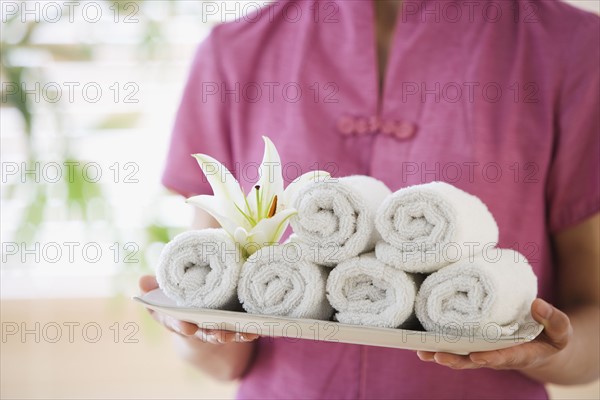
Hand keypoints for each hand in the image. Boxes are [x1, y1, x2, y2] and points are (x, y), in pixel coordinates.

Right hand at [139, 275, 259, 344]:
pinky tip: (258, 328)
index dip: (181, 325)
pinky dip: (248, 332)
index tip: (187, 326)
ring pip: (224, 334)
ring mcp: (213, 327)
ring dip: (234, 335)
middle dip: (212, 334)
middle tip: (219, 334)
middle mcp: (195, 326)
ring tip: (244, 333)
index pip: (176, 323)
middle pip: (203, 333)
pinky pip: (239, 330)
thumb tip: (141, 281)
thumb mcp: (164, 290)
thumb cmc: (178, 296)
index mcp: (176, 318)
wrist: (194, 308)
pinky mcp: (229, 324)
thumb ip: (155, 286)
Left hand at [416, 298, 572, 370]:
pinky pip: (457, 346)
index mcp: (520, 354)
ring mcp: (486, 350)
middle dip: (456, 360)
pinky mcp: (477, 343)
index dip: (491, 357)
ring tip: (422, 352)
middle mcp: (499, 355)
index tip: (478, 357)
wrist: (544, 345)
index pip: (504, 357)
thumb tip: (537, 304)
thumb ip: (554, 319)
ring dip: (442, 354)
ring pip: (462, 356)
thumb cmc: (552, 337)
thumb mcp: (561, 330)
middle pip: (475, 361)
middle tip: (438, 357)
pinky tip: (421, 343)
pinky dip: (440, 345)